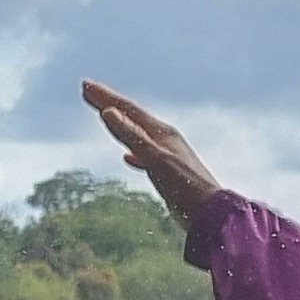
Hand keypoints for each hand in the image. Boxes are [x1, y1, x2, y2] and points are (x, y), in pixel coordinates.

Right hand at [81, 79, 220, 221]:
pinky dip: (133, 152)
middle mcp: (165, 139)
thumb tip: (108, 111)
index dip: (106, 97)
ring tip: (104, 115)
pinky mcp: (168, 174)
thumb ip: (132, 137)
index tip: (85, 85)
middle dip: (109, 104)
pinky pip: (145, 156)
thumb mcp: (155, 160)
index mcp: (162, 133)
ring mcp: (167, 156)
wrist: (213, 215)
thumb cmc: (186, 188)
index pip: (128, 109)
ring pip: (138, 134)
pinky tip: (127, 158)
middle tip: (88, 90)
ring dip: (119, 124)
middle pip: (132, 117)